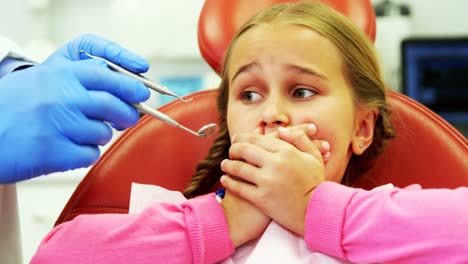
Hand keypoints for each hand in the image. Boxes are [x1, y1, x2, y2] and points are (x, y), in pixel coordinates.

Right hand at [0, 34, 149, 182]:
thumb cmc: (14, 108)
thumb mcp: (42, 80)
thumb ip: (78, 79)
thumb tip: (122, 89)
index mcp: (59, 75)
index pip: (107, 75)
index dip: (130, 85)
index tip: (142, 93)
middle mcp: (61, 97)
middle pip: (114, 105)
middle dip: (127, 114)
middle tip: (127, 119)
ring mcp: (58, 125)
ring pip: (103, 132)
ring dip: (97, 136)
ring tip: (74, 133)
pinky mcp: (55, 152)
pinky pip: (90, 154)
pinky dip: (84, 154)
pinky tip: (66, 148)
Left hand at [220, 125, 325, 235]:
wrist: (316, 213)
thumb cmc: (315, 184)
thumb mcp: (313, 157)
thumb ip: (299, 139)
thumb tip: (281, 130)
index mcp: (286, 151)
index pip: (257, 138)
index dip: (243, 137)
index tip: (236, 138)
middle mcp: (275, 164)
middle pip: (244, 150)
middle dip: (233, 149)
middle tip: (231, 151)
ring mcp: (267, 182)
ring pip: (238, 168)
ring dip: (228, 165)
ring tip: (225, 164)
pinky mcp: (261, 198)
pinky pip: (239, 187)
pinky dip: (229, 182)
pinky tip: (225, 179)